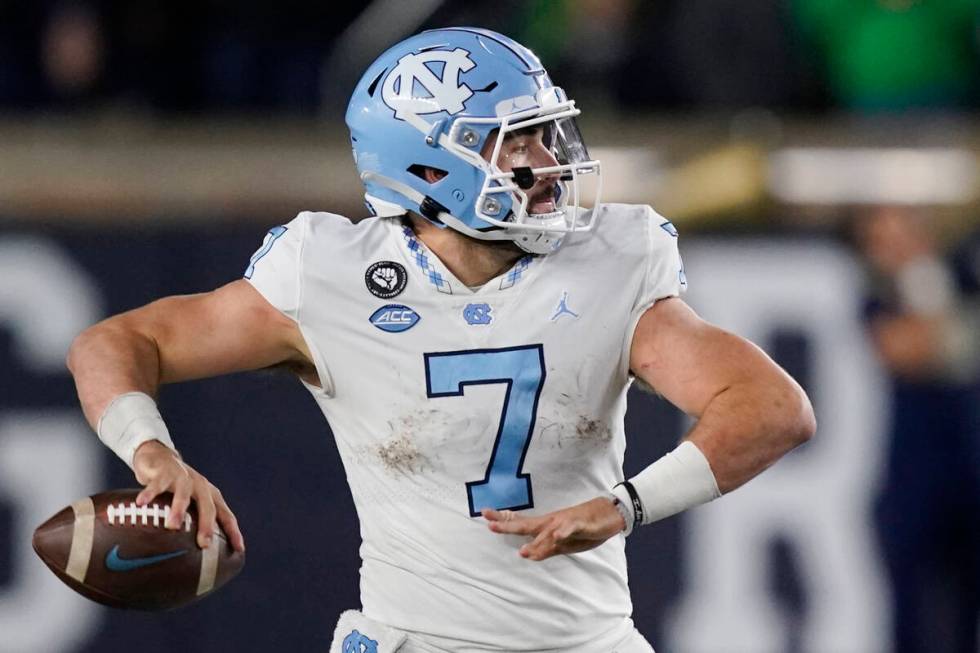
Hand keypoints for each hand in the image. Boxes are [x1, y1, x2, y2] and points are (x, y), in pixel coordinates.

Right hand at [133, 440, 244, 551]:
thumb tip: (186, 559)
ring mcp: (183, 478)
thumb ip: (190, 526)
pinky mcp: (164, 472)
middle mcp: (200, 486)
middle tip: (204, 545)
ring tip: (172, 526)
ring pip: (183, 494)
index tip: (239, 550)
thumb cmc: (176, 489)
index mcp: (210, 496)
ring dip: (179, 509)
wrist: (159, 456)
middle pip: (208, 507)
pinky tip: (141, 503)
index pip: (226, 516)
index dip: (233, 532)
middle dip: (207, 526)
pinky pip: (156, 484)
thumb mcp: (188, 504)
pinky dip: (150, 493)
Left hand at [482, 497, 624, 560]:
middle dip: (509, 526)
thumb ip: (544, 548)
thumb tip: (525, 554)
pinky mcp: (580, 523)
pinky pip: (570, 528)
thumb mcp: (562, 544)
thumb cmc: (584, 527)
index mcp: (546, 526)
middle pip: (526, 524)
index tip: (484, 515)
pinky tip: (557, 536)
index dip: (503, 520)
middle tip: (490, 525)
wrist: (609, 514)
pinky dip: (563, 532)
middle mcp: (551, 522)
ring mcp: (564, 522)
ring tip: (523, 552)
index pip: (520, 522)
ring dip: (536, 542)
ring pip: (547, 532)